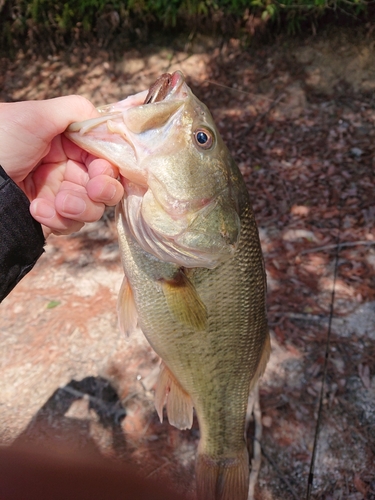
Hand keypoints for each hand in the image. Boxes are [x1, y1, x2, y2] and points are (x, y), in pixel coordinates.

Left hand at [0, 96, 123, 236]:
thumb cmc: (0, 142)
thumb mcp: (36, 115)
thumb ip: (76, 110)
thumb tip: (107, 122)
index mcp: (67, 143)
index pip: (105, 156)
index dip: (110, 165)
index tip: (103, 170)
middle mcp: (67, 169)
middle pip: (107, 185)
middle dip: (104, 189)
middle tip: (95, 190)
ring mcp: (60, 195)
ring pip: (94, 208)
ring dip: (80, 206)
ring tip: (57, 203)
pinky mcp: (51, 218)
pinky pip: (70, 224)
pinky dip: (57, 219)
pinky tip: (35, 209)